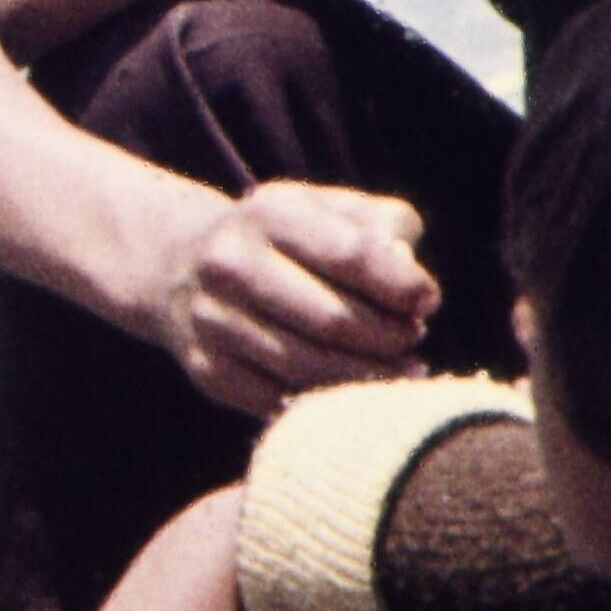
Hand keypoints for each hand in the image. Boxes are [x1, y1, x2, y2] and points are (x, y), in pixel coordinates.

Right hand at [159, 181, 442, 410]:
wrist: (183, 266)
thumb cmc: (286, 239)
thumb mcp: (330, 209)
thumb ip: (383, 227)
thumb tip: (411, 283)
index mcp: (269, 214)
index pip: (353, 255)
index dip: (403, 286)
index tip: (427, 301)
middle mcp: (230, 264)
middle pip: (334, 320)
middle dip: (390, 336)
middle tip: (413, 338)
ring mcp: (212, 321)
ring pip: (310, 368)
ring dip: (370, 376)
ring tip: (402, 369)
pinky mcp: (208, 370)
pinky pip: (282, 400)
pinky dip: (327, 400)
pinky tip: (354, 389)